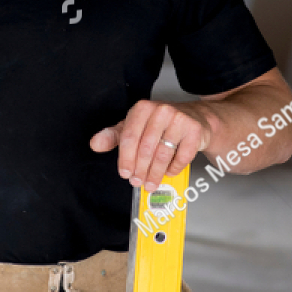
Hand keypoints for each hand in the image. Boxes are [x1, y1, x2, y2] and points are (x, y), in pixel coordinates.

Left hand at [90, 100, 210, 190]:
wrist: (195, 118)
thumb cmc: (161, 124)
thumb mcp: (134, 126)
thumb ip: (114, 136)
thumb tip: (95, 144)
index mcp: (142, 108)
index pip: (129, 137)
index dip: (125, 159)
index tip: (125, 173)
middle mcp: (161, 110)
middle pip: (145, 148)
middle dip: (140, 170)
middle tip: (138, 182)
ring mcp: (179, 119)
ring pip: (163, 154)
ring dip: (155, 174)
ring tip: (151, 183)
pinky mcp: (194, 130)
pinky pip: (181, 157)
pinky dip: (173, 169)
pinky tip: (169, 172)